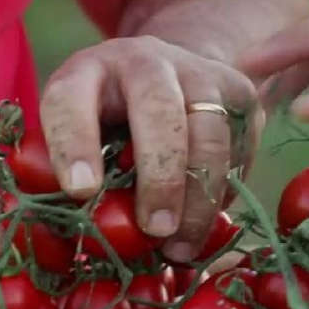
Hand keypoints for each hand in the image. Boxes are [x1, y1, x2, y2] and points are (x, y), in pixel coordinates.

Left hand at [40, 36, 262, 261]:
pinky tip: (201, 222)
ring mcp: (200, 72)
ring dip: (198, 199)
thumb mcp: (79, 134)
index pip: (72, 101)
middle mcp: (145, 61)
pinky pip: (239, 151)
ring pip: (210, 136)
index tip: (80, 191)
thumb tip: (74, 236)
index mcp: (88, 71)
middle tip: (154, 229)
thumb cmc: (110, 122)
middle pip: (159, 111)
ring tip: (179, 247)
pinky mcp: (240, 93)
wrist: (171, 73)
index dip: (74, 144)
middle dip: (159, 177)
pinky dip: (222, 194)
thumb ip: (68, 177)